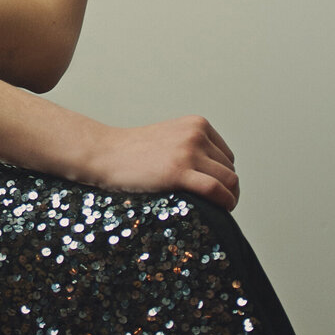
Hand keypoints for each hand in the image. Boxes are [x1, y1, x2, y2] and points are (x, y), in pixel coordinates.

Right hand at [75, 116, 239, 212]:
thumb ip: (192, 148)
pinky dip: (225, 202)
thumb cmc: (132, 151)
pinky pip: (216, 189)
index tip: (216, 192)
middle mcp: (196, 134)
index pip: (227, 156)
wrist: (105, 153)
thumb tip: (216, 176)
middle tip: (216, 205)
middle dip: (227, 190)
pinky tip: (222, 210)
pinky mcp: (178, 171)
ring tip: (217, 209)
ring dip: (228, 198)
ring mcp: (188, 152)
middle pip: (229, 169)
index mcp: (196, 124)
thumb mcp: (170, 137)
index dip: (224, 177)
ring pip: (228, 180)